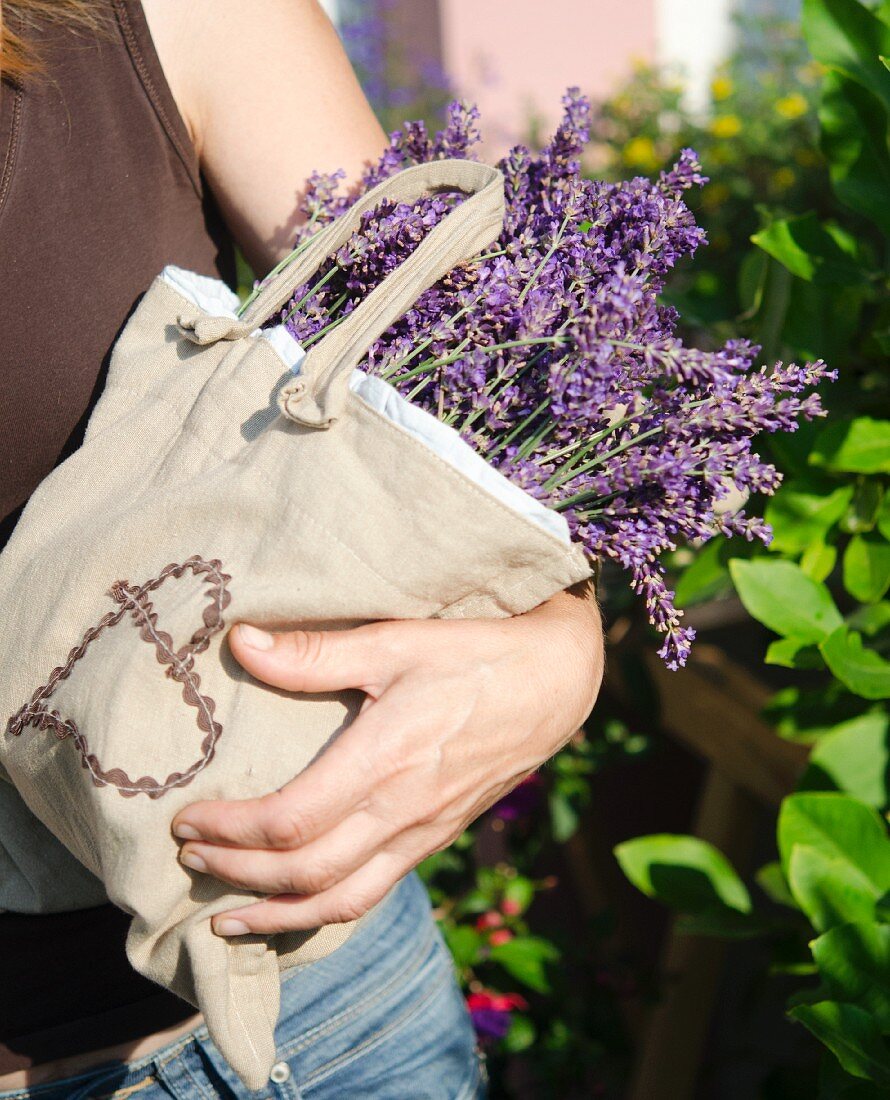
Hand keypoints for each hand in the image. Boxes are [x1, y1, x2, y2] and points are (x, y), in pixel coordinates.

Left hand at [171, 583, 603, 935]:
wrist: (554, 684)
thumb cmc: (474, 654)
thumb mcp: (396, 641)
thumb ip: (315, 652)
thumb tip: (240, 641)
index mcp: (386, 759)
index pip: (290, 822)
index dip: (230, 832)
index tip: (187, 821)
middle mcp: (403, 809)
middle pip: (305, 872)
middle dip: (237, 875)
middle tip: (188, 860)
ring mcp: (423, 832)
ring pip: (342, 900)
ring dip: (278, 915)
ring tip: (226, 920)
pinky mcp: (436, 837)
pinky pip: (374, 892)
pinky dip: (327, 912)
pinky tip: (299, 907)